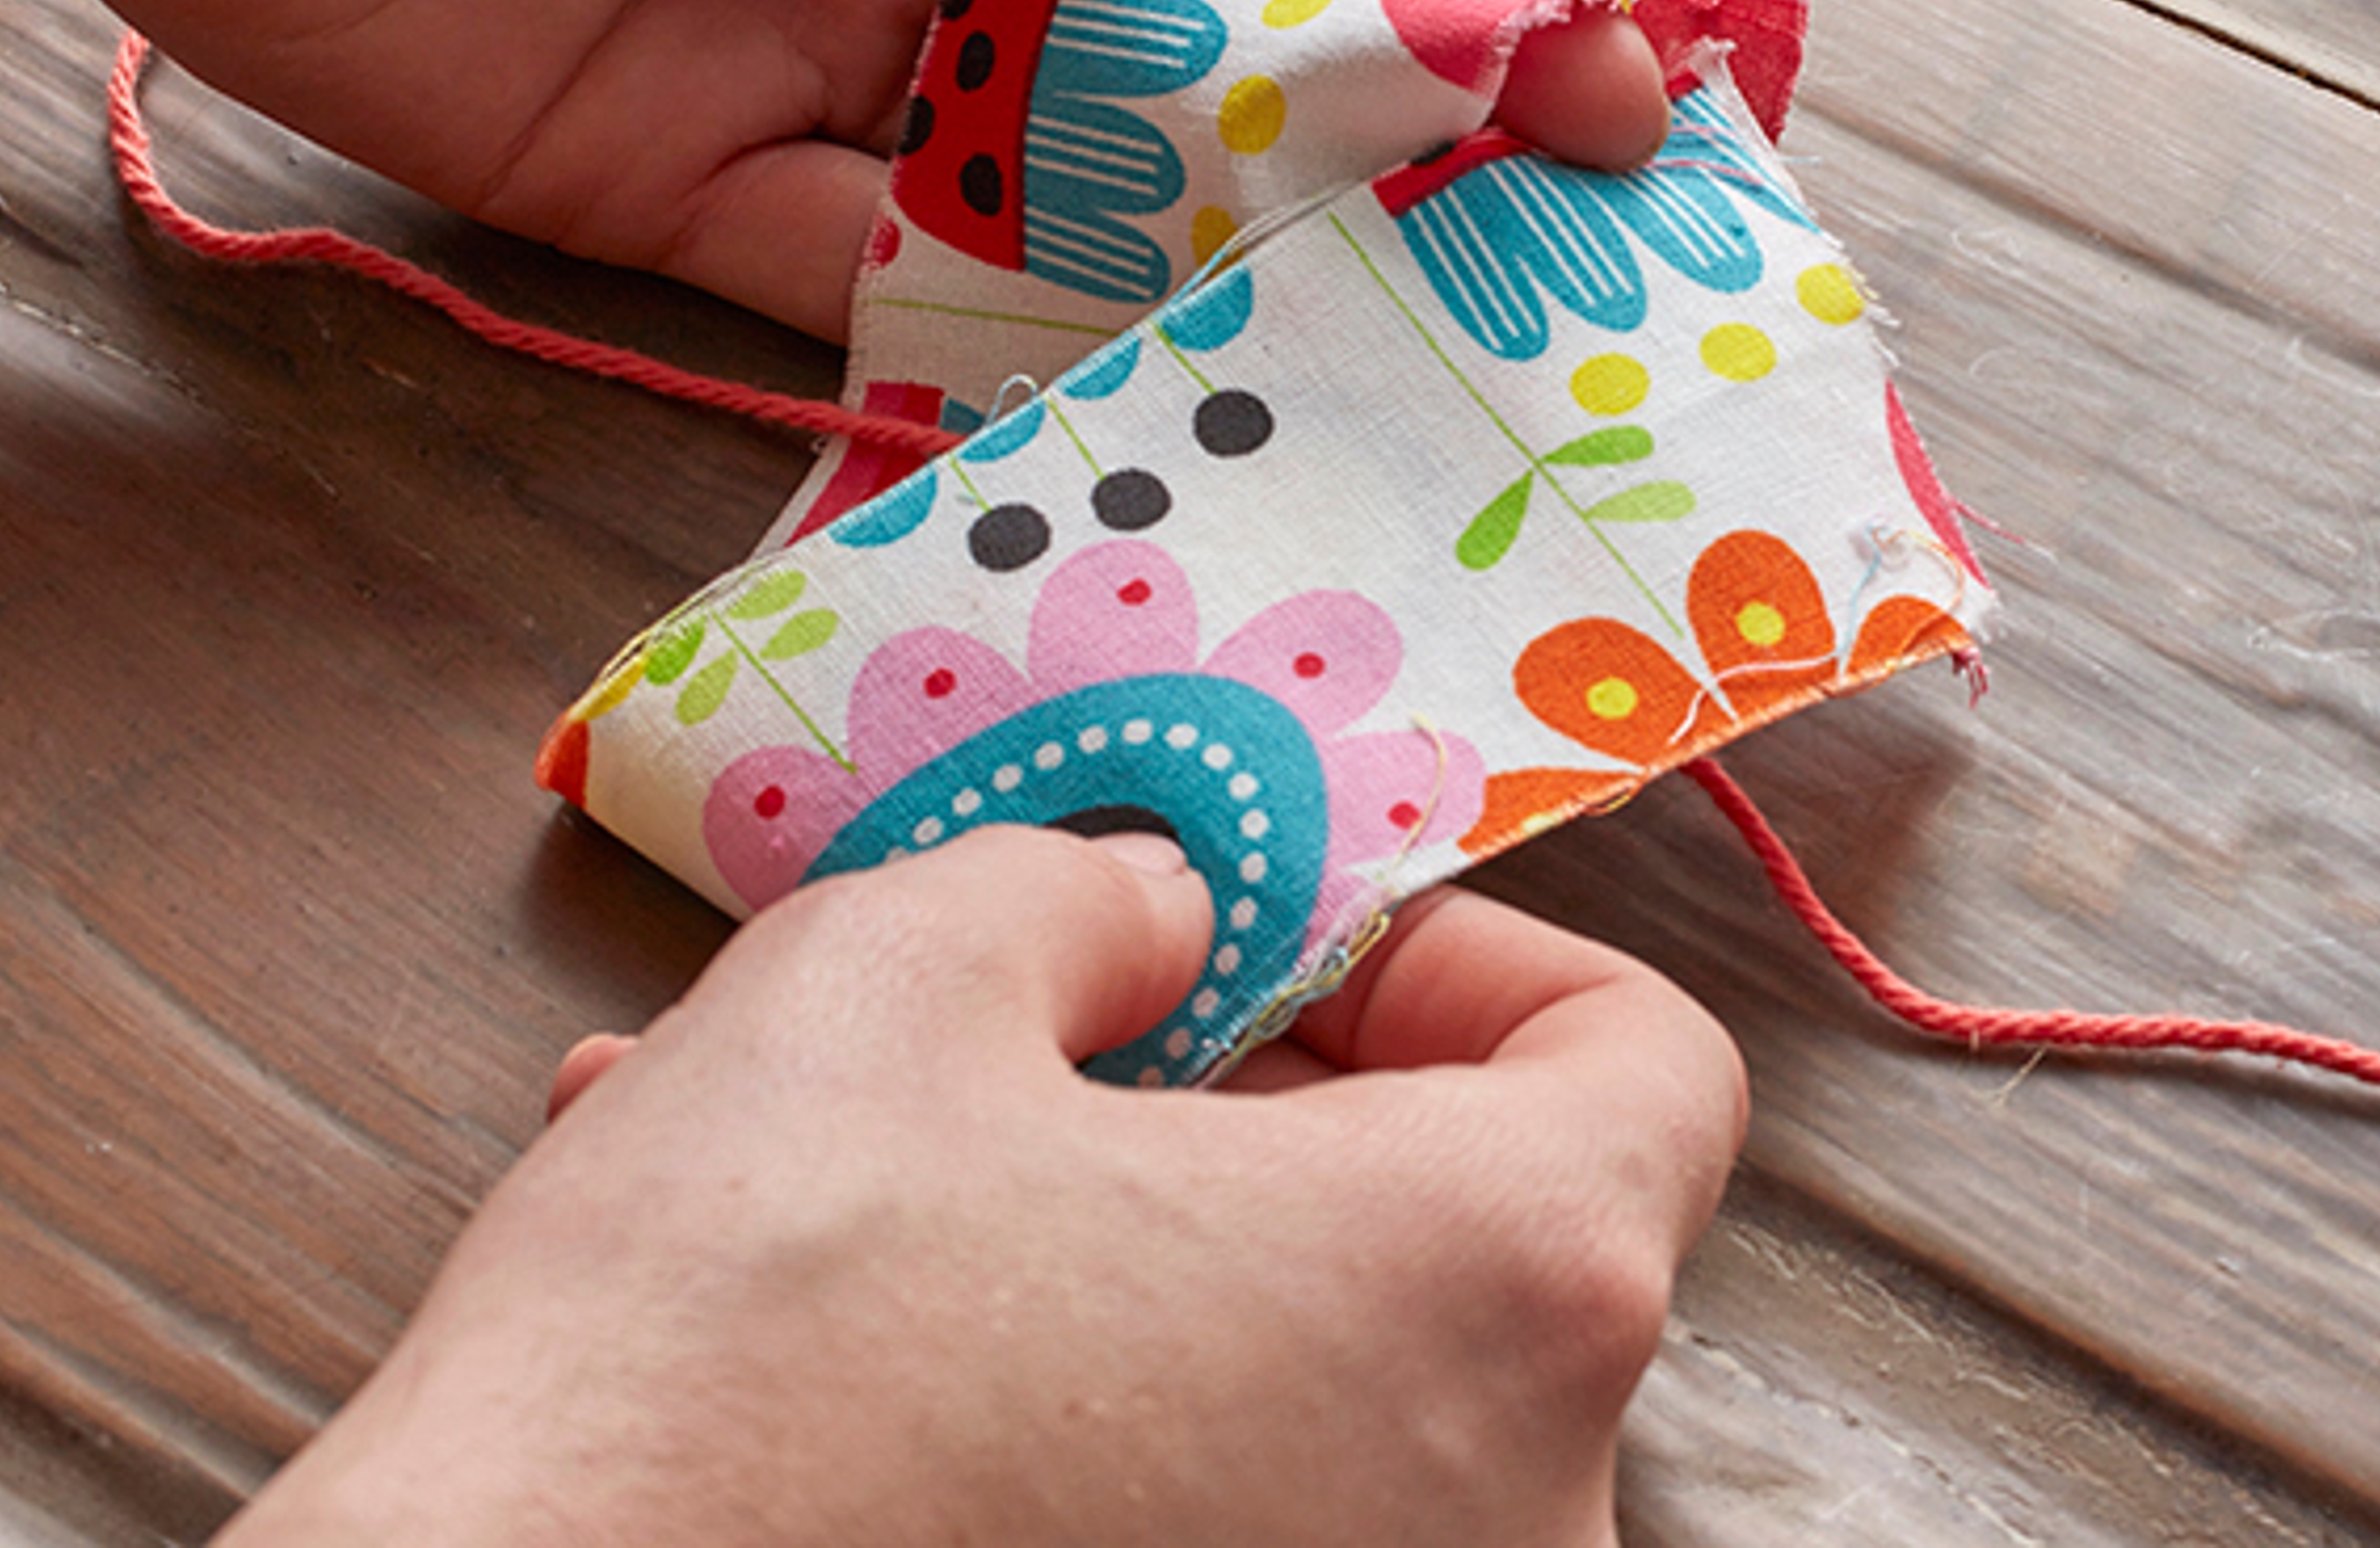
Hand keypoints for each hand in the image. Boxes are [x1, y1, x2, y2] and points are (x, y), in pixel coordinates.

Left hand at [0, 0, 1669, 337]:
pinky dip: (974, 347)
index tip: (1599, 51)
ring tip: (1375, 378)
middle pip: (1183, 49)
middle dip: (1356, 152)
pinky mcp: (658, 177)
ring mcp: (803, 44)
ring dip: (1194, 273)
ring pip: (1045, 187)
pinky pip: (853, 287)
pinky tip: (1120, 412)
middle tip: (1536, 266)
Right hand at [222, 828, 1745, 1547]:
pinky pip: (1197, 1523)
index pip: (1646, 1068)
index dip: (1459, 963)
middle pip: (1459, 1241)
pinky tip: (828, 1357)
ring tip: (842, 1181)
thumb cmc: (733, 1355)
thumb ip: (1092, 894)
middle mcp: (1508, 1516)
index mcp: (1496, 1287)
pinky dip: (1058, 1423)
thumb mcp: (890, 975)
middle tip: (1033, 1049)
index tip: (1272, 953)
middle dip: (1234, 1114)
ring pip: (1287, 1393)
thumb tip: (1159, 921)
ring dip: (1096, 1259)